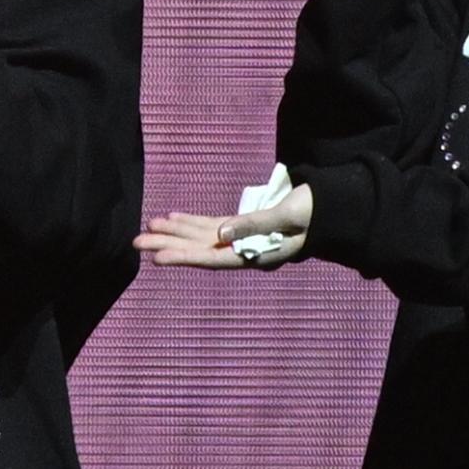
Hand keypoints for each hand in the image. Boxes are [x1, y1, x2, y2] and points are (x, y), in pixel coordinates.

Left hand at [136, 179, 313, 269]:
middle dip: (168, 244)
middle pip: (200, 249)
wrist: (333, 210)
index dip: (184, 257)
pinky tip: (172, 218)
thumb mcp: (289, 216)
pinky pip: (212, 226)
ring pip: (202, 237)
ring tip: (147, 228)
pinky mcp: (243, 226)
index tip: (157, 257)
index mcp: (256, 255)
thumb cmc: (315, 213)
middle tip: (136, 242)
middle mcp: (244, 251)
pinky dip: (192, 222)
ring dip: (175, 232)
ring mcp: (242, 239)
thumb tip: (221, 233)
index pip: (212, 259)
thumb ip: (255, 224)